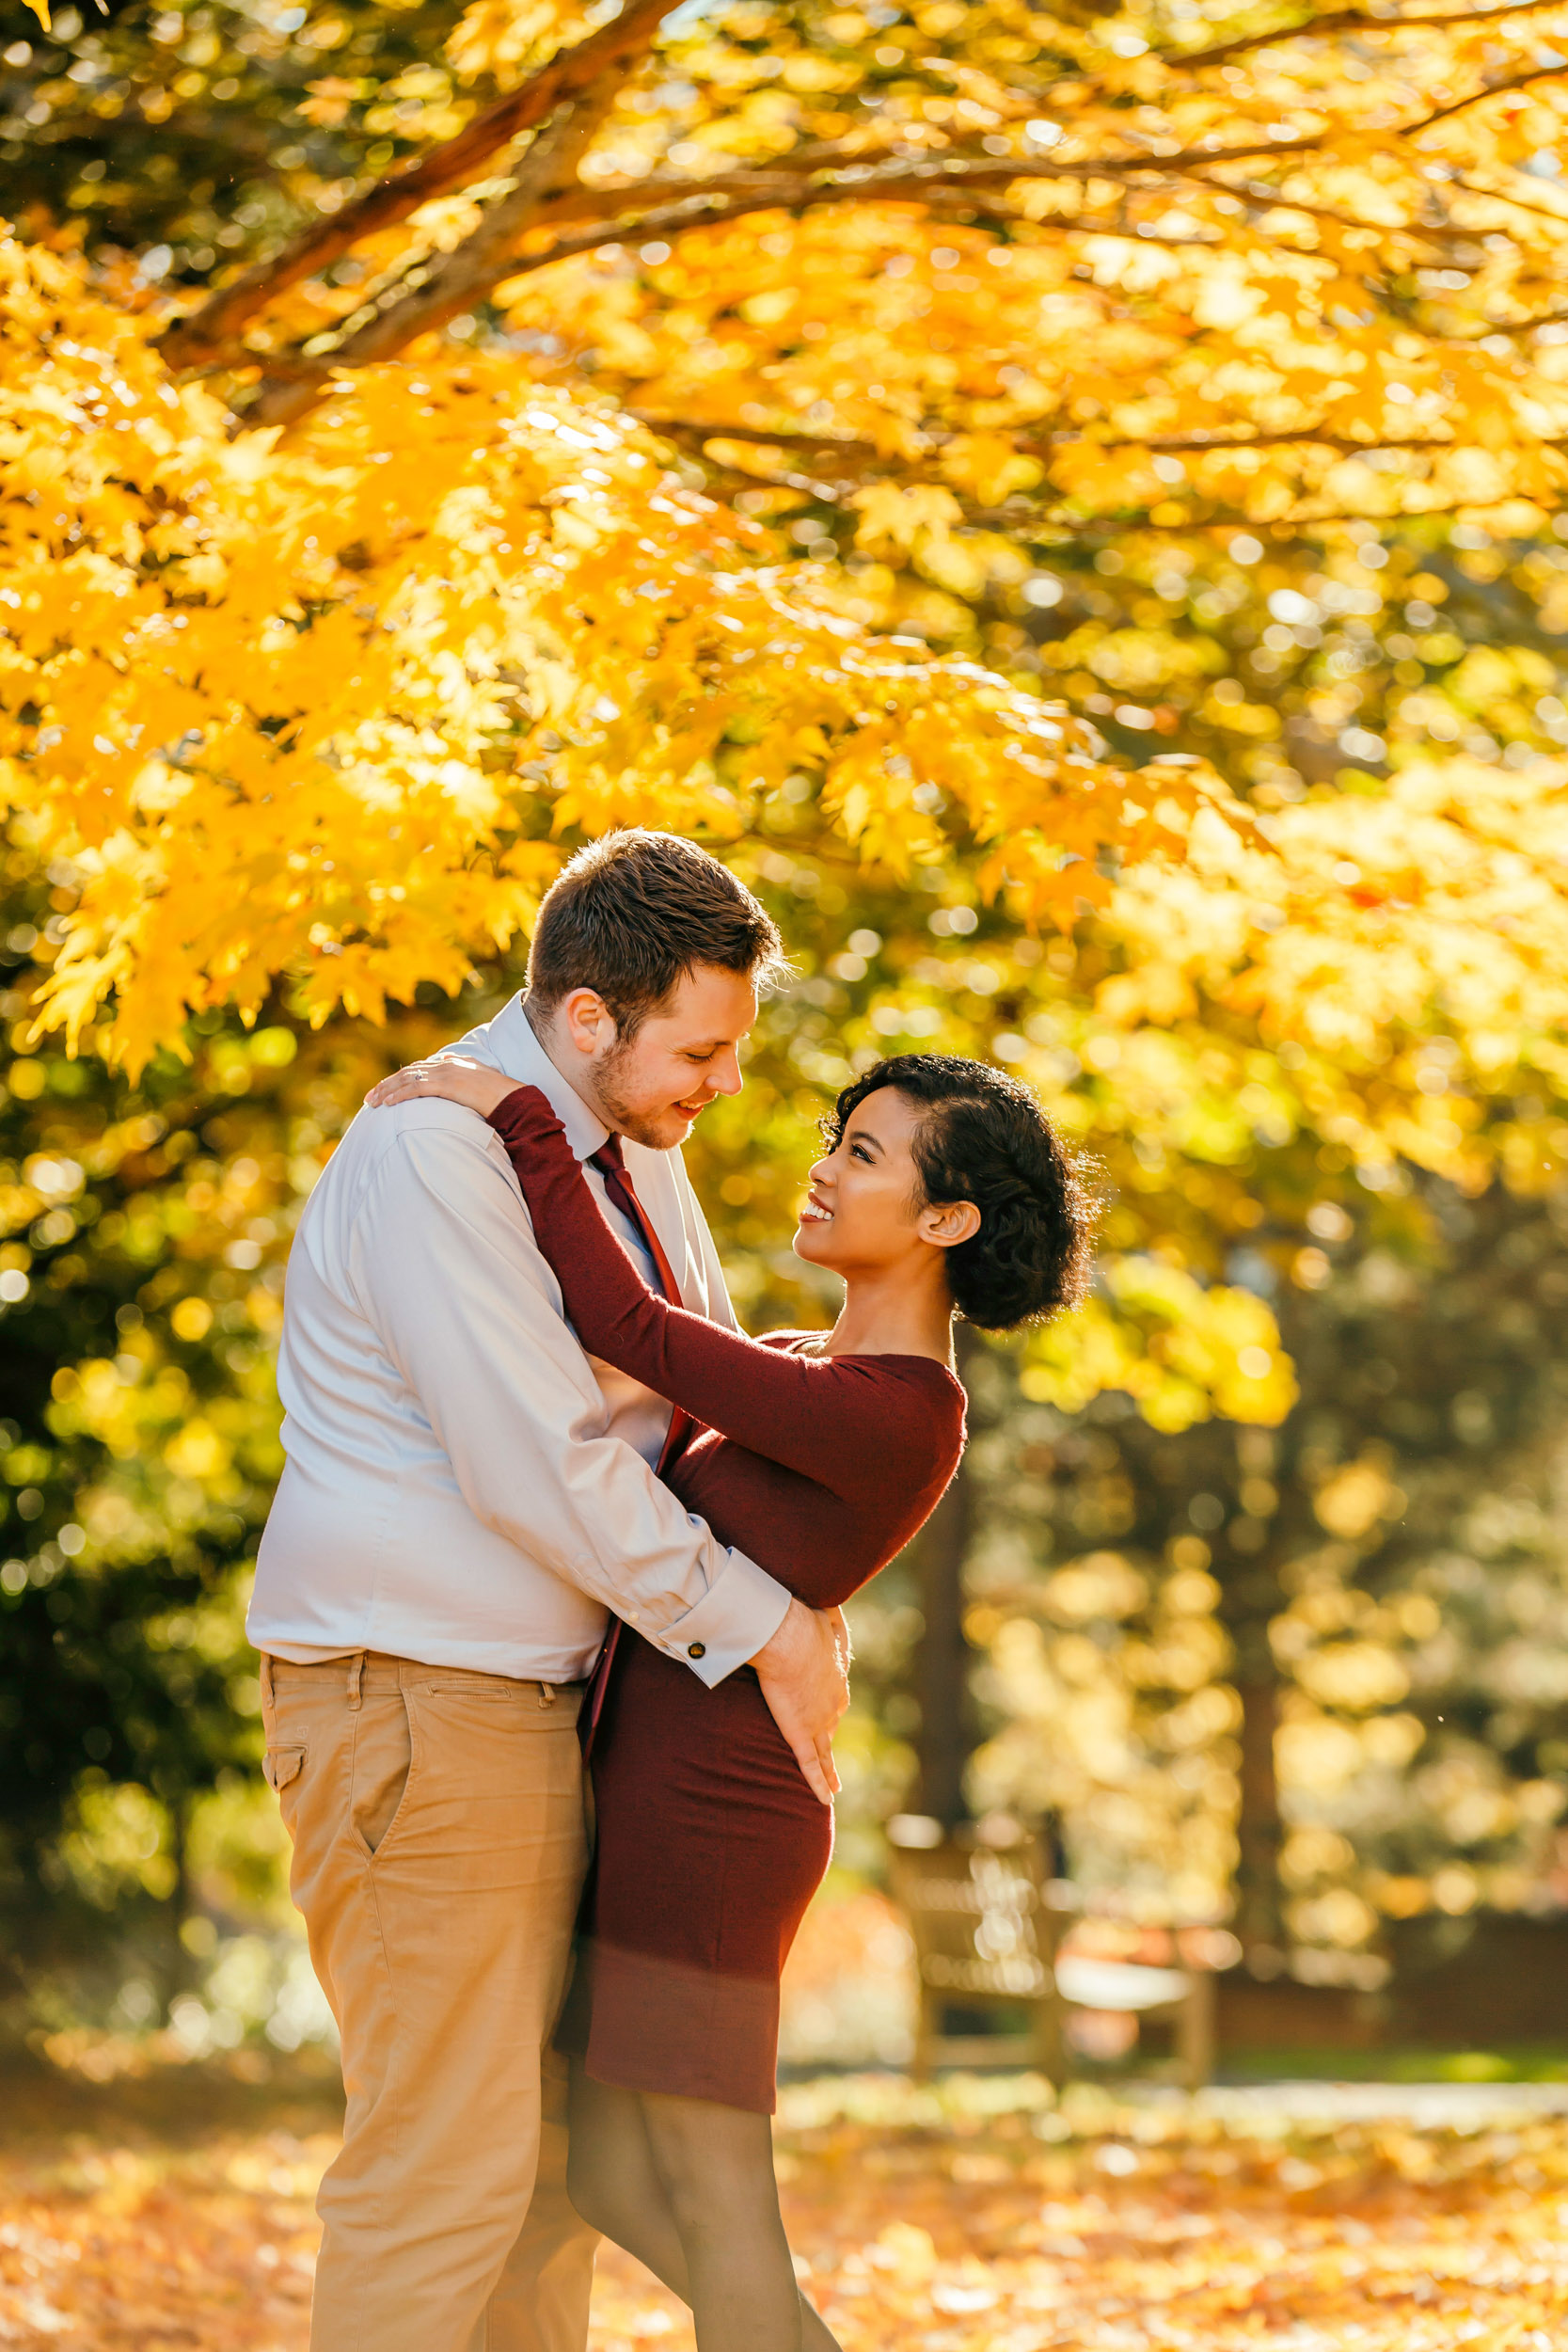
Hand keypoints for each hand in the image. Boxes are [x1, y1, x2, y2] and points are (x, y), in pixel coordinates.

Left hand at [365, 1055, 518, 1117]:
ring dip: (387, 1091)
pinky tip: (388, 1103)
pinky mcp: (446, 1085)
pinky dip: (399, 1095)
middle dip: (386, 1085)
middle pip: (407, 1073)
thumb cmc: (499, 1092)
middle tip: (370, 1098)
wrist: (511, 1097)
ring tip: (373, 1102)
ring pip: (407, 1080)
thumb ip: (464, 1070)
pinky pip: (416, 1089)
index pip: (417, 1069)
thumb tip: (450, 1063)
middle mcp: (444, 1065)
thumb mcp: (480, 1076)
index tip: (385, 1089)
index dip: (398, 1079)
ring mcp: (444, 1073)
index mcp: (451, 1063)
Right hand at [751, 1596, 850, 1805]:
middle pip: (831, 1726)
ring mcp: (818, 1722)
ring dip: (830, 1771)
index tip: (828, 1712)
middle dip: (829, 1737)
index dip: (830, 1708)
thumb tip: (831, 1607)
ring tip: (833, 1787)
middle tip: (826, 1748)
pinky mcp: (801, 1734)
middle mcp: (832, 1704)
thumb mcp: (824, 1617)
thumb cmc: (802, 1622)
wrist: (789, 1639)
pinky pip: (811, 1766)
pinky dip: (819, 1784)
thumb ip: (828, 1618)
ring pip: (825, 1753)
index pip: (835, 1699)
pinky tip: (826, 1800)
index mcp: (836, 1679)